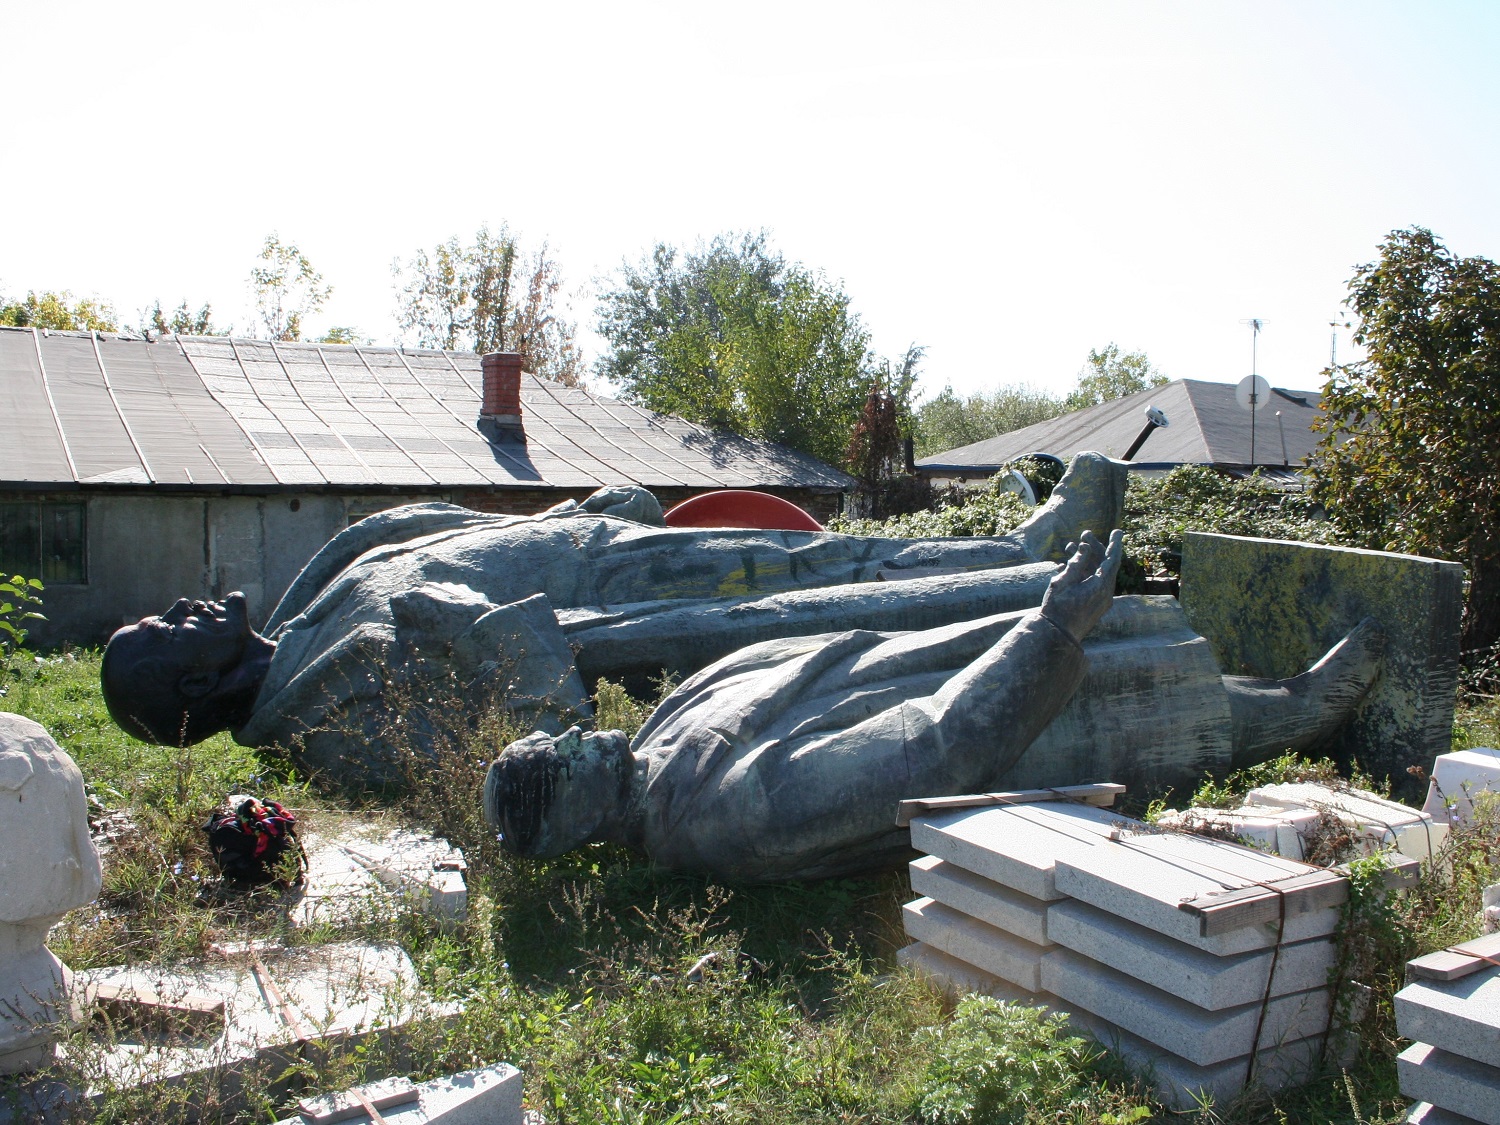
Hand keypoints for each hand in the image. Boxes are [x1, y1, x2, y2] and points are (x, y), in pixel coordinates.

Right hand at [1039, 529, 1123, 643]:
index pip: (1112, 559)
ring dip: (1085, 561)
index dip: (1114, 544)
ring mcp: (1101, 600)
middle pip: (1104, 565)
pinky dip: (1083, 574)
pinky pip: (1093, 584)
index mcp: (1101, 586)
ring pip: (1097, 574)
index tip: (1118, 531)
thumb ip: (1076, 563)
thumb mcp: (1063, 582)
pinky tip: (1066, 567)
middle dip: (1094, 549)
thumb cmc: (1058, 608)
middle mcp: (1105, 593)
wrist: (1057, 636)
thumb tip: (1086, 547)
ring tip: (1069, 548)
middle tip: (1084, 535)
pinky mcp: (1095, 605)